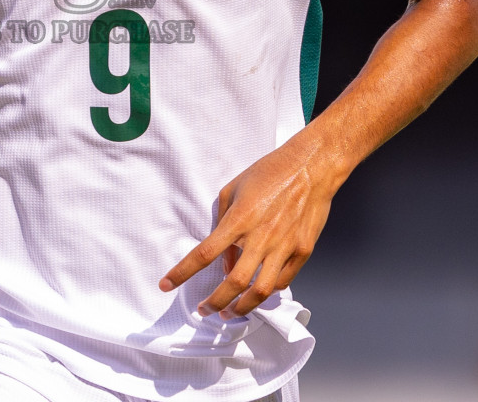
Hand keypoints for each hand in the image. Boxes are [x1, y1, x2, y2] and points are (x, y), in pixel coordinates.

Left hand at [159, 132, 343, 317]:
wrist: (311, 167)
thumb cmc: (269, 172)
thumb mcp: (233, 189)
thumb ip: (222, 223)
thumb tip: (224, 260)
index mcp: (239, 219)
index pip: (204, 253)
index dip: (182, 273)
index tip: (166, 285)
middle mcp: (261, 237)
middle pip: (233, 282)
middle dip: (214, 303)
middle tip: (204, 311)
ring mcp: (284, 246)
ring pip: (260, 291)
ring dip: (242, 307)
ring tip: (231, 312)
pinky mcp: (303, 251)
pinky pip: (282, 281)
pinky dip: (267, 290)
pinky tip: (258, 292)